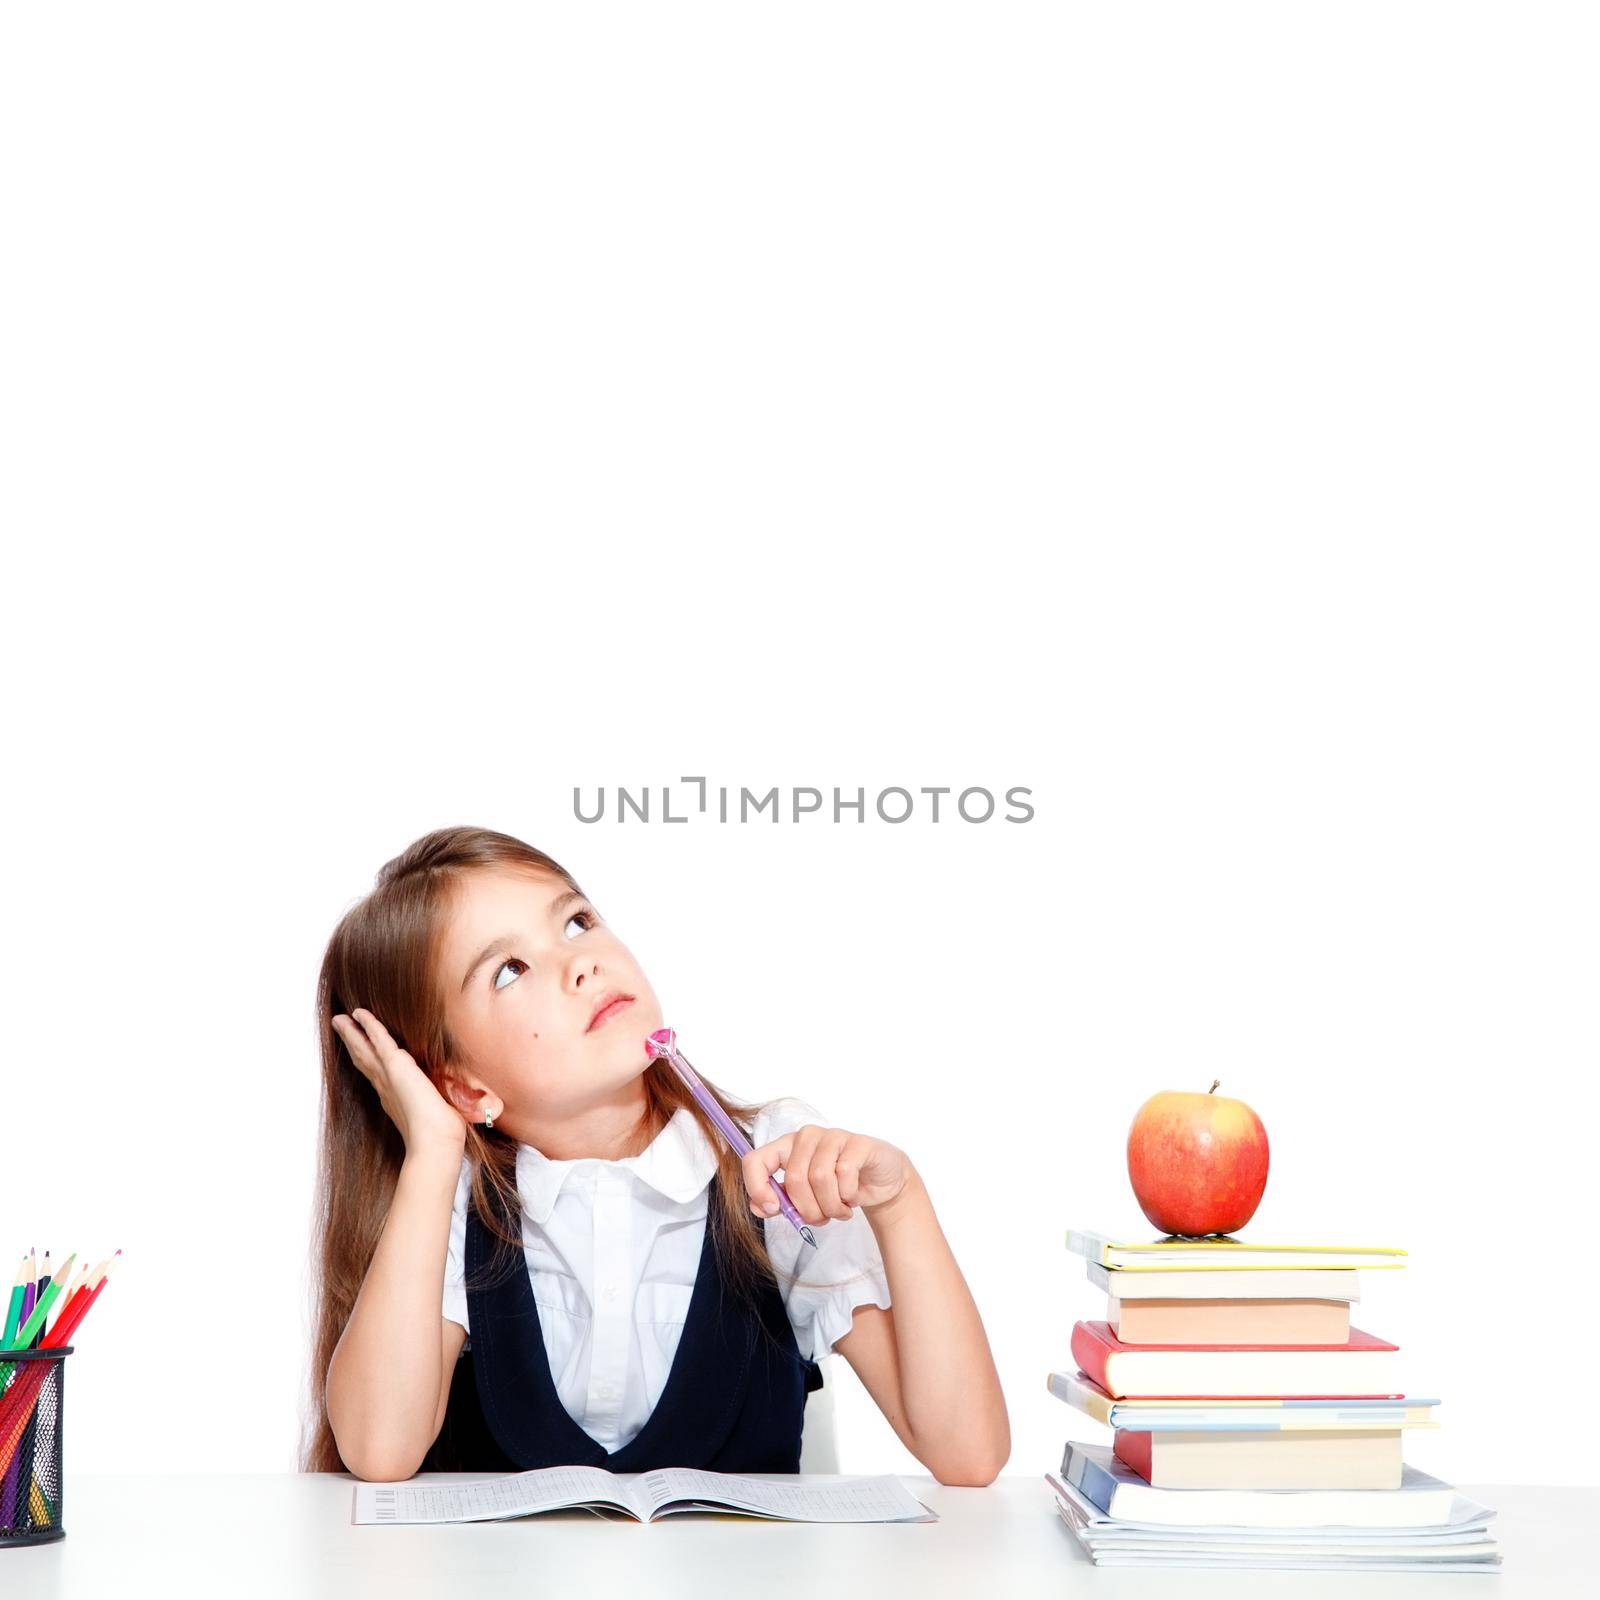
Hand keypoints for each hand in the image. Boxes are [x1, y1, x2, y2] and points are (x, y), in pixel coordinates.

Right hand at [332, 1007, 467, 1160]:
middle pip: (363, 1059)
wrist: (435, 1141)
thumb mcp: (438, 1112)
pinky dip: (369, 1025)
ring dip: (352, 1032)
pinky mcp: (395, 1065)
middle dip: (352, 1042)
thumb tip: (455, 1101)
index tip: (358, 1051)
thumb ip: (439, 1104)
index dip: (366, 1061)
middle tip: (340, 1026)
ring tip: (340, 1019)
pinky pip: (378, 1039)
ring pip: (364, 1048)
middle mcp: (386, 1086)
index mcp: (394, 1098)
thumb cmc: (441, 1133)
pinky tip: (360, 1013)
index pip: (376, 1074)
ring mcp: (388, 1076)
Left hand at [742, 1124, 914, 1224]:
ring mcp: (833, 1136)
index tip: (773, 1210)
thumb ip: (781, 1202)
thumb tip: (760, 1208)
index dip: (757, 1187)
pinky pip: (845, 1174)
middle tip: (822, 1219)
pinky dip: (848, 1196)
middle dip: (808, 1210)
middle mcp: (807, 1137)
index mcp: (786, 1148)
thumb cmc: (838, 1188)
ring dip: (831, 1207)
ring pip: (820, 1178)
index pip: (755, 1160)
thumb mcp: (806, 1199)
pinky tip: (853, 1198)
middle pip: (794, 1178)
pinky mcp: (858, 1143)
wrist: (879, 1183)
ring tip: (840, 1211)